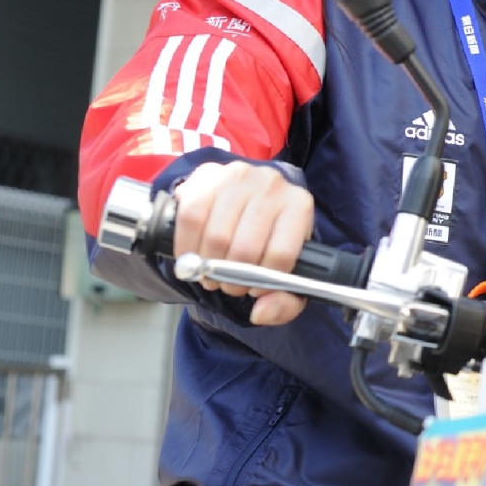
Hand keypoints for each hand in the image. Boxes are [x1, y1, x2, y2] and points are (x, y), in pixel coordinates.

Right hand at [172, 161, 315, 325]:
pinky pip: (191, 218)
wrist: (243, 204)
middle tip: (227, 283)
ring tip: (210, 270)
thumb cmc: (267, 240)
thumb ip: (285, 302)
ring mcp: (239, 175)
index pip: (281, 255)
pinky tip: (193, 255)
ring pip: (216, 236)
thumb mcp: (287, 274)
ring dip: (207, 266)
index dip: (262, 282)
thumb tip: (262, 311)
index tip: (254, 288)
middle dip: (231, 278)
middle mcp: (272, 185)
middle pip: (245, 248)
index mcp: (299, 206)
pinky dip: (186, 247)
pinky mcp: (207, 175)